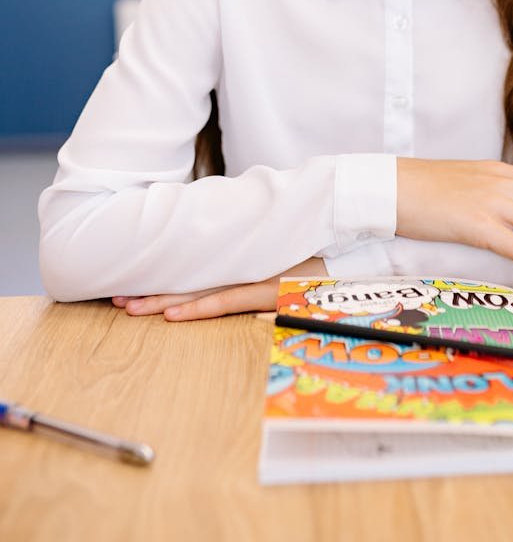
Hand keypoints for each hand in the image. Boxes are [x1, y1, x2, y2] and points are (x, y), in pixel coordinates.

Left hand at [112, 258, 325, 321]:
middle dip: (151, 290)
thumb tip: (231, 255)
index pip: (194, 268)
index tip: (133, 280)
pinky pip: (226, 302)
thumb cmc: (322, 248)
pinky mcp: (267, 290)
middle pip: (188, 279)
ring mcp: (253, 276)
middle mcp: (242, 264)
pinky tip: (172, 316)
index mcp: (243, 255)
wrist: (352, 241)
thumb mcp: (282, 249)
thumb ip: (256, 252)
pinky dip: (198, 309)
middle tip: (116, 297)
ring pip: (199, 291)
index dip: (163, 276)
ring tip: (129, 308)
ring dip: (162, 301)